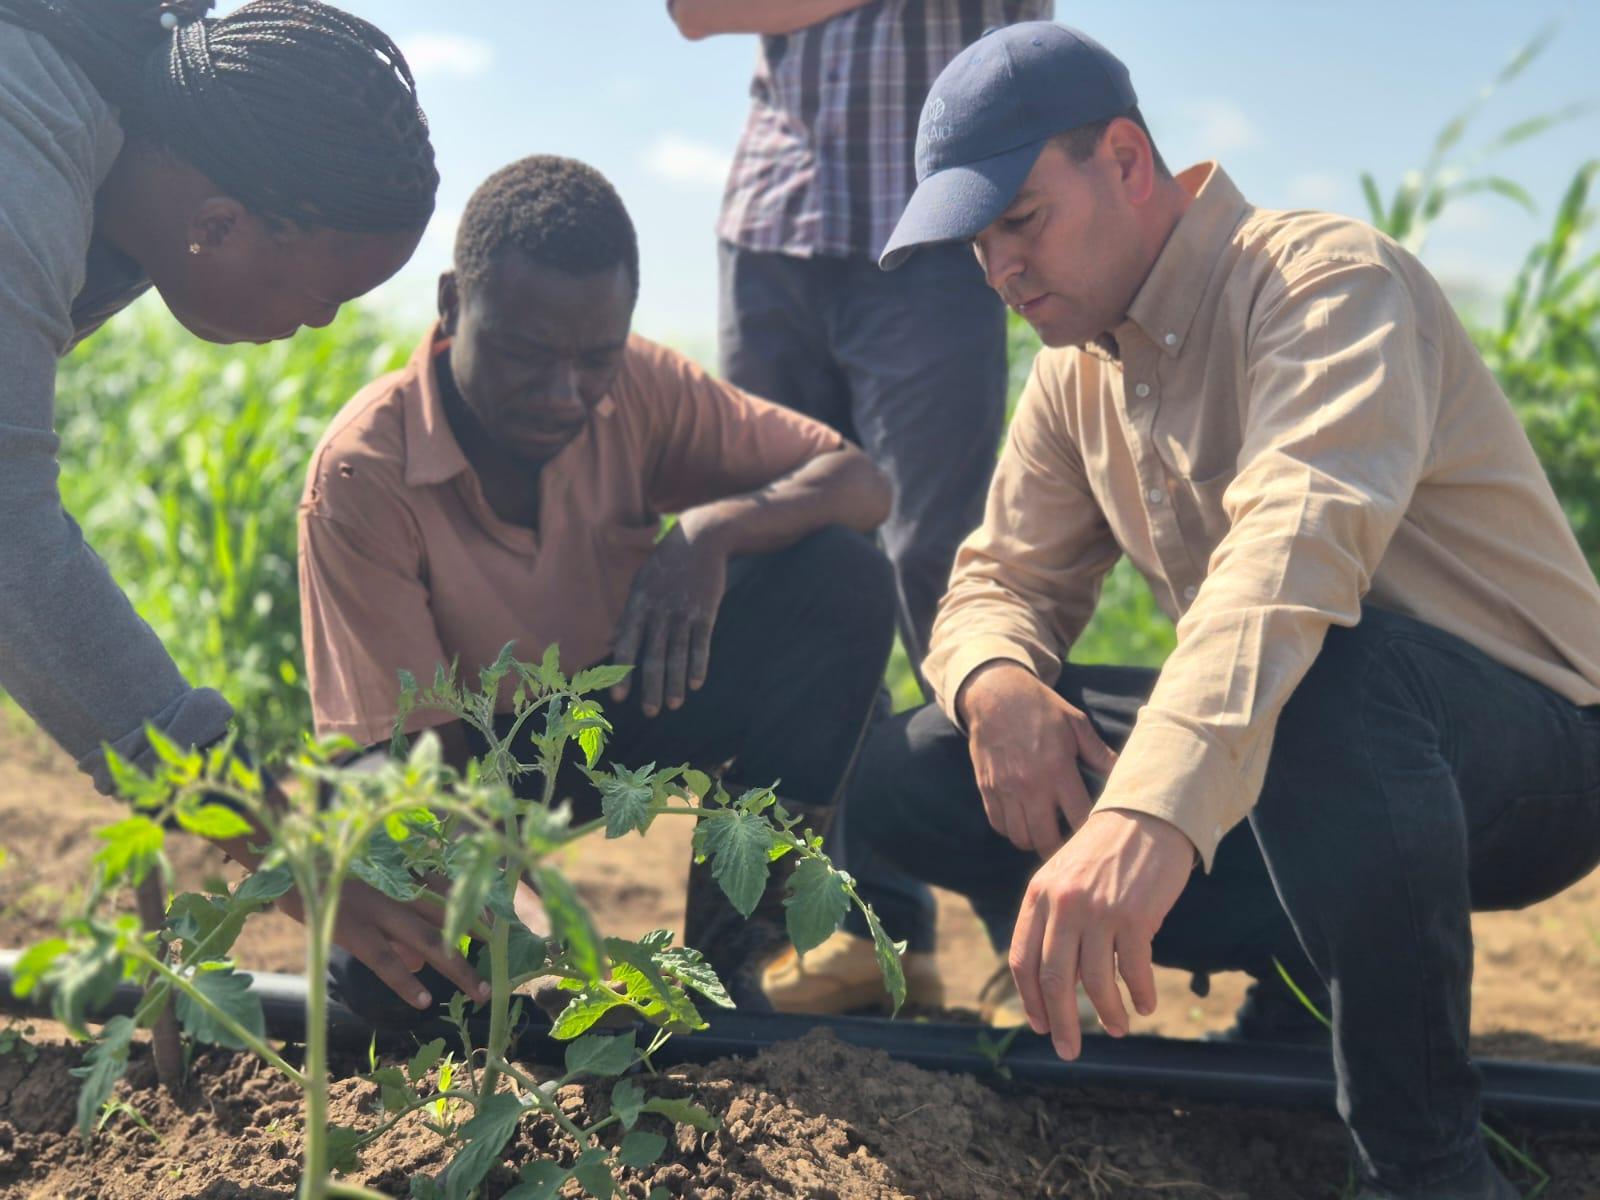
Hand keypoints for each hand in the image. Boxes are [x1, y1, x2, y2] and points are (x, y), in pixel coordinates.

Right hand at [275, 878, 489, 1010]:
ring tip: (478, 993)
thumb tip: (419, 961)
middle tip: (502, 968)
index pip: (454, 891)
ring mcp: (378, 909)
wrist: (289, 859)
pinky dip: (406, 981)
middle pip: (451, 918)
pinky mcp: (353, 929)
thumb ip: (398, 919)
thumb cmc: (333, 873)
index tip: (499, 931)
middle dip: (480, 945)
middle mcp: (400, 887)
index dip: (478, 911)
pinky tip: (424, 1001)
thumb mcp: (372, 884)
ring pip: (429, 942)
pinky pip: (386, 960)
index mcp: (406, 871)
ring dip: (458, 968)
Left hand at [610, 523, 728, 716]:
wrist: (700, 538)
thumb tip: (607, 641)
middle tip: (650, 712)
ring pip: (678, 654)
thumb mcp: (641, 586)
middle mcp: (659, 611)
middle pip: (653, 656)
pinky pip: (701, 643)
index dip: (622, 672)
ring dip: (676, 682)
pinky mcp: (706, 611)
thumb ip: (626, 617)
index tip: (619, 698)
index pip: (627, 645)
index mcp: (638, 605)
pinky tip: (696, 683)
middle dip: (651, 687)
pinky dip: (699, 664)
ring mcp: (684, 612)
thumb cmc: (665, 565)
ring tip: (674, 705)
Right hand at [958, 661, 1118, 856]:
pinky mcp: (987, 789)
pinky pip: (998, 825)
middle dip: (1061, 849)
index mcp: (1058, 769)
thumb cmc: (1040, 707)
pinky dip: (1012, 830)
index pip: (1079, 817)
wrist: (995, 694)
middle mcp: (1031, 785)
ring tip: (1047, 835)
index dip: (1090, 832)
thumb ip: (1099, 753)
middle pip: (1047, 839)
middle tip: (1071, 847)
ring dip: (1035, 842)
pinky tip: (1024, 822)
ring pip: (1020, 837)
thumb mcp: (1076, 723)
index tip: (1097, 835)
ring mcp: (1005, 789)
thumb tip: (1127, 771)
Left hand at [1008, 810, 1194, 1058]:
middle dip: (1061, 1022)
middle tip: (1069, 1050)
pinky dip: (1139, 994)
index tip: (1041, 1026)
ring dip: (1107, 1013)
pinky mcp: (1134, 916)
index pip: (1022, 959)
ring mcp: (1098, 911)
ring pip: (1095, 981)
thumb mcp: (1064, 877)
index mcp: (1038, 896)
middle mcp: (1062, 905)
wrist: (1147, 815)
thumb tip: (1056, 980)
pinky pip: (1133, 970)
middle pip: (1054, 979)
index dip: (1030, 999)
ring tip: (1117, 1028)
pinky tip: (1144, 1005)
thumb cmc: (1106, 851)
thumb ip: (1054, 920)